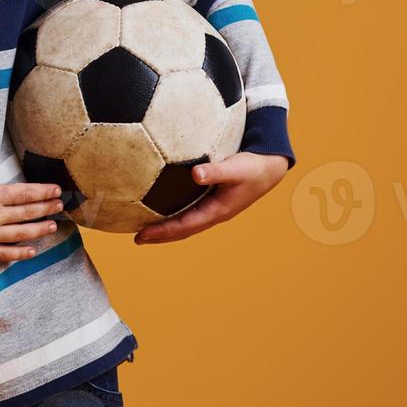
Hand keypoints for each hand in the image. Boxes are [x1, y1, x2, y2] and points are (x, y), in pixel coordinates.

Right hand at [0, 128, 67, 261]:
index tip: (56, 190)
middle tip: (60, 206)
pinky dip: (20, 253)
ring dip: (39, 230)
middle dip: (46, 209)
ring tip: (52, 226)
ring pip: (21, 234)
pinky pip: (5, 253)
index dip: (43, 192)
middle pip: (27, 213)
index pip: (24, 193)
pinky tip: (32, 251)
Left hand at [133, 151, 288, 244]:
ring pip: (186, 223)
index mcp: (217, 211)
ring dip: (166, 228)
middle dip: (161, 236)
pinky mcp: (213, 201)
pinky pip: (189, 212)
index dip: (163, 232)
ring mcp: (214, 209)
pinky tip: (161, 208)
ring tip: (145, 230)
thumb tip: (195, 174)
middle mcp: (214, 214)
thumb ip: (216, 171)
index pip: (184, 226)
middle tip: (137, 239)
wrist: (269, 168)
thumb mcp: (235, 168)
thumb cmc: (252, 167)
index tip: (142, 235)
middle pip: (183, 230)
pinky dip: (174, 215)